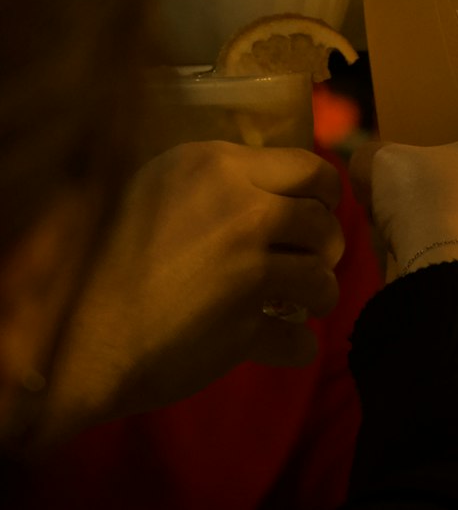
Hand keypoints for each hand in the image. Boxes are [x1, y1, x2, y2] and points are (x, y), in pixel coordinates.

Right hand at [38, 141, 344, 444]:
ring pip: (323, 278)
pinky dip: (296, 345)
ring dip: (319, 294)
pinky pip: (298, 339)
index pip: (309, 165)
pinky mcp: (246, 327)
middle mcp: (243, 209)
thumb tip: (264, 185)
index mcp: (219, 167)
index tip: (314, 211)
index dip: (321, 193)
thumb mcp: (157, 187)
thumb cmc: (106, 253)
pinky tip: (282, 345)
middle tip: (310, 259)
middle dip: (325, 244)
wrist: (77, 331)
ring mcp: (249, 268)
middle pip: (323, 221)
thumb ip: (214, 181)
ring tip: (298, 303)